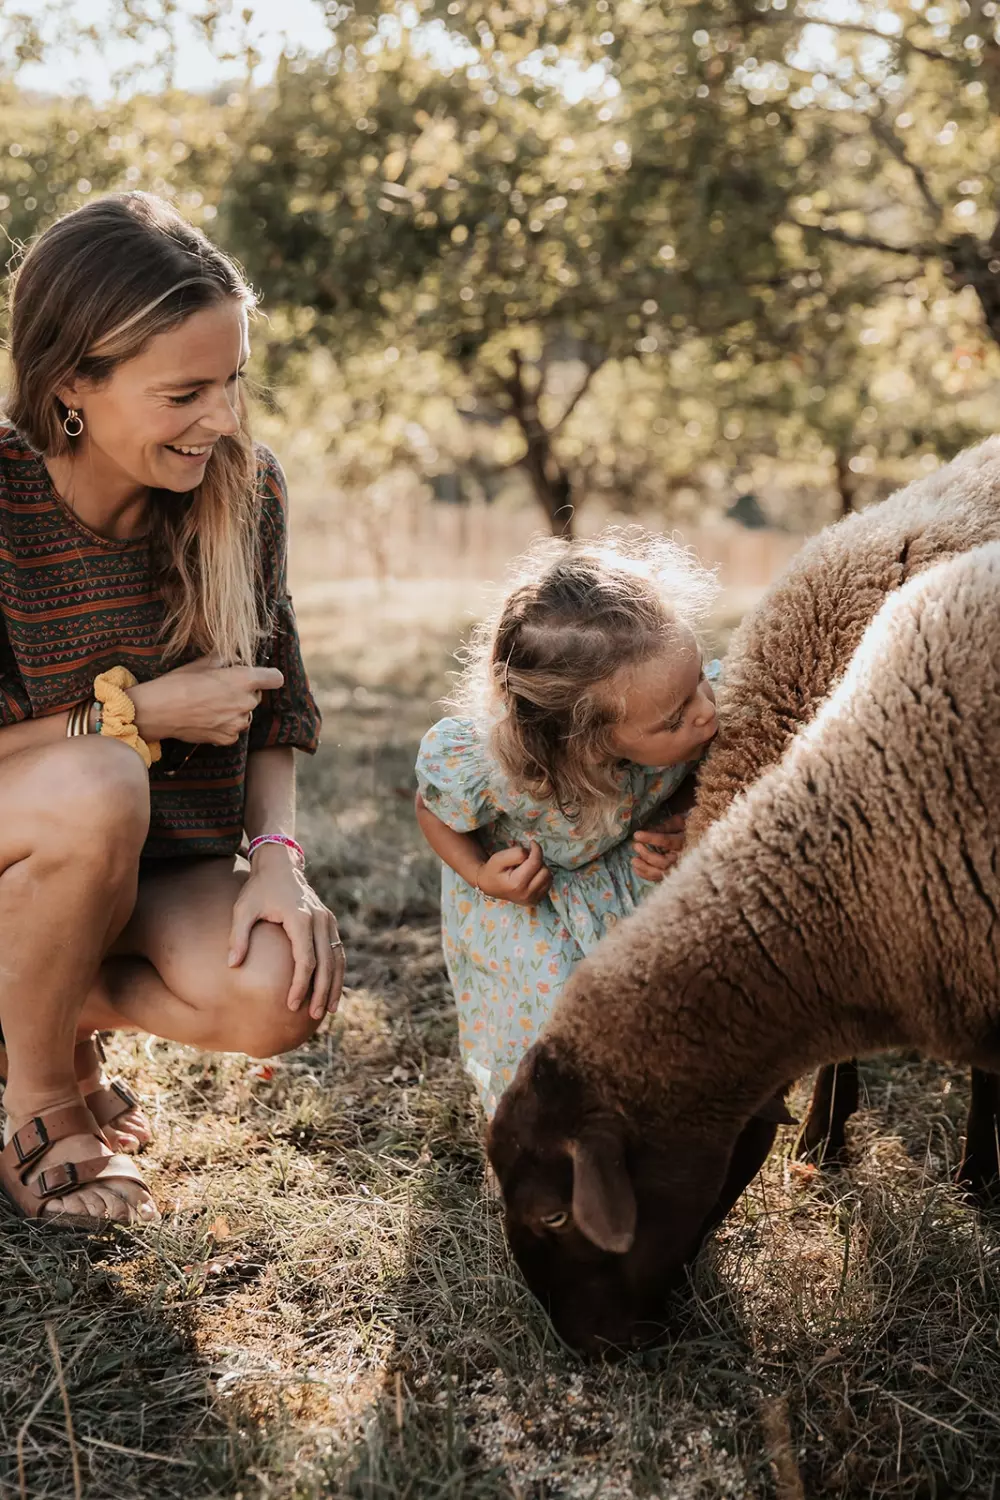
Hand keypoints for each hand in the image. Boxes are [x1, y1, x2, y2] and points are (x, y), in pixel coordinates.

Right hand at [131, 656, 283, 743]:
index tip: (261, 676)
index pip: (275, 678)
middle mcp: (246, 702)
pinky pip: (234, 730)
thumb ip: (226, 659)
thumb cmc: (178, 683)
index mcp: (243, 679)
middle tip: (219, 689)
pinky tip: (207, 718)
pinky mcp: (228, 738)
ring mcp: (238, 723)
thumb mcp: (202, 662)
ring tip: (210, 705)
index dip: (268, 676)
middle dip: (243, 692)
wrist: (158, 711)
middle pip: (256, 696)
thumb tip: (235, 659)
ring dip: (235, 710)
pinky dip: (225, 725)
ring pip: (245, 714)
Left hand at [228, 846, 344, 1018]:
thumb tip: (233, 964)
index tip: (291, 1005)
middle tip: (314, 1016)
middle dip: (321, 992)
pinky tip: (333, 991)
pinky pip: (338, 951)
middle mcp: (320, 919)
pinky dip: (337, 972)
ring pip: (337, 959)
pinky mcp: (330, 922)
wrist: (280, 865)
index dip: (300, 985)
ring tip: (328, 1011)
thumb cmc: (258, 889)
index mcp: (300, 917)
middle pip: (326, 963)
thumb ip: (238, 936)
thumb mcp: (243, 908)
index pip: (305, 960)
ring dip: (334, 986)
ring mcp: (328, 920)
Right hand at [476, 841, 552, 906]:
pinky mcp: (536, 901)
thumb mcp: (498, 858)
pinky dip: (542, 876)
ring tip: (528, 867)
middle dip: (538, 860)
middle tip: (526, 859)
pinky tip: (531, 875)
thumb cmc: (493, 870)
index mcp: (517, 884)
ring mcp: (532, 900)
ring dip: (541, 868)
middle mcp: (526, 895)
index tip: (532, 843)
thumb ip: (515, 854)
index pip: (535, 862)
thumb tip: (530, 853)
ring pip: (549, 877)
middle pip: (545, 870)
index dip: (536, 849)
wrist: (489, 886)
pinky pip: (547, 884)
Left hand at [632, 813, 686, 881]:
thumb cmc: (689, 827)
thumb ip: (665, 826)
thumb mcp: (679, 822)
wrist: (704, 840)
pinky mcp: (675, 875)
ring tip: (633, 860)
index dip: (651, 839)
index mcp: (685, 841)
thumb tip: (648, 830)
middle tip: (635, 846)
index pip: (667, 842)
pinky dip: (647, 875)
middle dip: (647, 855)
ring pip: (661, 873)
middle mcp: (684, 858)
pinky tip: (637, 868)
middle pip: (664, 862)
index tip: (637, 835)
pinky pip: (660, 879)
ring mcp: (680, 869)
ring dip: (645, 868)